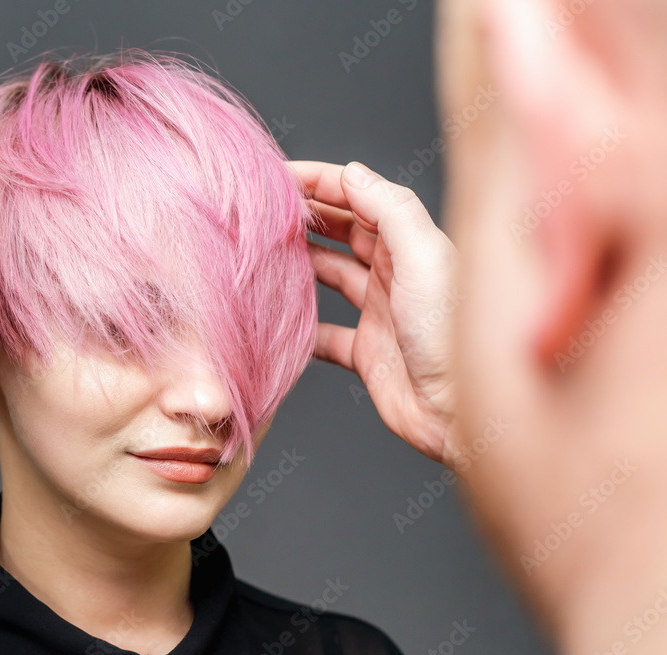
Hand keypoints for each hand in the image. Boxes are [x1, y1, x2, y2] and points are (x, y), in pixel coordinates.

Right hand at [289, 161, 459, 465]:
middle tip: (262, 210)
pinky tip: (276, 318)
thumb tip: (352, 172)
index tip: (276, 177)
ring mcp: (379, 312)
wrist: (460, 413)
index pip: (357, 197)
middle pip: (342, 231)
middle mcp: (394, 273)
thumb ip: (390, 210)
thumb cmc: (451, 334)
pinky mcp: (367, 353)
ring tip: (263, 252)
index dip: (319, 182)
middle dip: (305, 216)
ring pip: (330, 275)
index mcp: (410, 243)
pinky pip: (324, 333)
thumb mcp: (424, 258)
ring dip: (300, 262)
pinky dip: (300, 326)